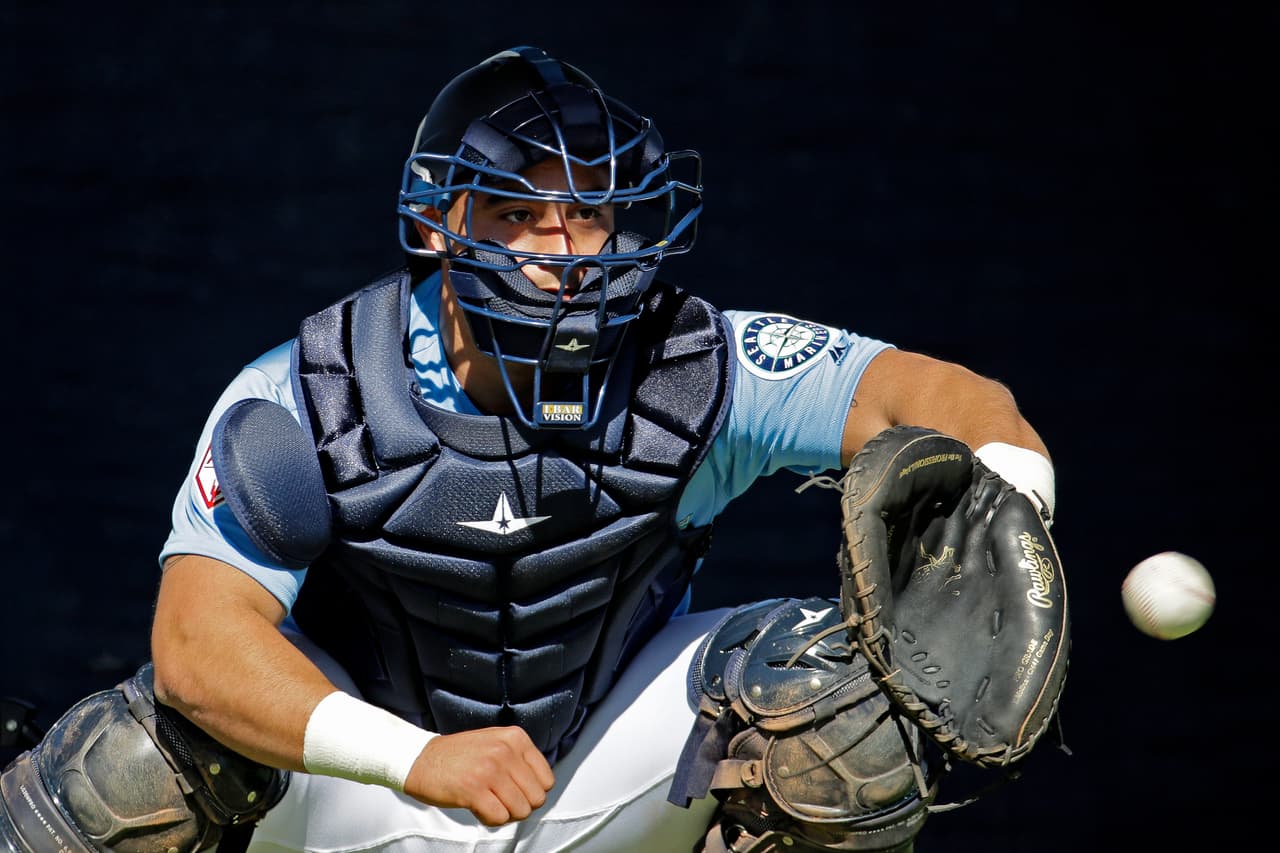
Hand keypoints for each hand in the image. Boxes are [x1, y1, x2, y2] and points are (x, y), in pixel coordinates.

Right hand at [403, 726, 554, 825]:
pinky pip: (500, 818)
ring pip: (521, 810)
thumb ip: (520, 758)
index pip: (547, 779)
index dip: (532, 792)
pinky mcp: (473, 789)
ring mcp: (490, 770)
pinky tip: (478, 808)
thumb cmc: (458, 755)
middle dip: (520, 805)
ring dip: (505, 814)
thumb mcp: (496, 742)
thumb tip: (542, 787)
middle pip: (537, 798)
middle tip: (501, 800)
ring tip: (488, 802)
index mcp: (515, 738)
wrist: (420, 759)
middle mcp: (505, 751)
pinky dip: (491, 820)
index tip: (516, 791)